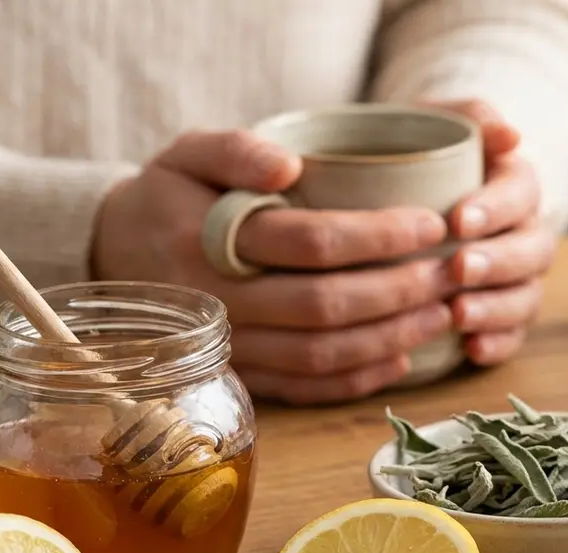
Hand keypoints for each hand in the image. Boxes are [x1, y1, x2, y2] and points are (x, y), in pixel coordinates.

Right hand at [91, 129, 458, 404]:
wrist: (115, 257)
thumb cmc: (169, 196)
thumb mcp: (189, 152)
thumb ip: (238, 150)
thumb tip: (291, 166)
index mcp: (209, 240)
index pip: (312, 242)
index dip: (379, 236)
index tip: (431, 223)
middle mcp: (219, 301)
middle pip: (327, 306)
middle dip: (401, 291)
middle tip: (452, 271)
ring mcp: (229, 348)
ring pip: (323, 354)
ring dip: (391, 338)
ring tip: (443, 314)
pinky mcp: (241, 377)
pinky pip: (305, 388)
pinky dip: (357, 379)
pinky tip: (400, 360)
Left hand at [423, 100, 555, 365]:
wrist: (392, 188)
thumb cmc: (412, 152)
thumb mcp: (431, 121)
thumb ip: (468, 117)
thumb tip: (510, 134)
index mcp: (513, 183)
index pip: (521, 193)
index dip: (496, 208)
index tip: (458, 219)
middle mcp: (523, 231)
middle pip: (533, 250)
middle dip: (499, 262)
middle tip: (459, 269)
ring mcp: (515, 277)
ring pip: (526, 296)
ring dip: (497, 307)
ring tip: (458, 314)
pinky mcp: (501, 315)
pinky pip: (513, 336)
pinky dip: (496, 344)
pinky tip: (468, 348)